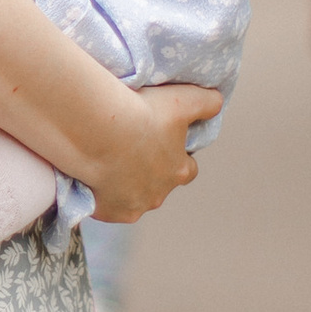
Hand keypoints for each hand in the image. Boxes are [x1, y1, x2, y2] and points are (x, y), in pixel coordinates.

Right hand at [85, 82, 217, 222]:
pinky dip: (101, 196)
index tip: (161, 143)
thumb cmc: (142, 113)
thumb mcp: (183, 99)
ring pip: (132, 198)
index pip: (188, 169)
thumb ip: (207, 103)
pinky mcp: (107, 212)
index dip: (177, 157)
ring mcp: (132, 206)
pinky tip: (93, 178)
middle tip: (130, 149)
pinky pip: (106, 207)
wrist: (97, 129)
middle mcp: (159, 195)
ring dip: (124, 184)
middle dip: (149, 172)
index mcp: (180, 171)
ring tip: (108, 161)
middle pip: (159, 186)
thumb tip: (216, 104)